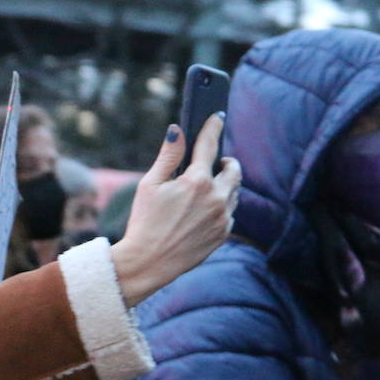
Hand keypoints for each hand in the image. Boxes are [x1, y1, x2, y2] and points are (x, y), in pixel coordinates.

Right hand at [111, 114, 241, 306]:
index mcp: (196, 181)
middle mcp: (216, 197)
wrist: (149, 263)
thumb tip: (177, 130)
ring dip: (225, 185)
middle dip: (226, 162)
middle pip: (233, 169)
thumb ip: (168, 156)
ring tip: (206, 189)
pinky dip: (221, 206)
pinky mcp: (224, 233)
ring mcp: (223, 217)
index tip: (217, 116)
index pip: (209, 145)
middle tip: (215, 163)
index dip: (213, 127)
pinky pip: (230, 212)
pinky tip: (203, 212)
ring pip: (235, 191)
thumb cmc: (144, 222)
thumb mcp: (149, 185)